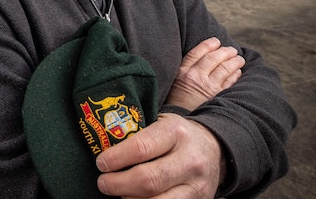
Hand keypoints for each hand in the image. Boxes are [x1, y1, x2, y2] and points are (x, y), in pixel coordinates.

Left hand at [96, 113, 224, 197]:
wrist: (214, 148)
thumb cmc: (176, 136)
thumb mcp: (161, 124)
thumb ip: (138, 136)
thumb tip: (104, 152)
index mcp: (176, 132)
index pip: (141, 148)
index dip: (116, 158)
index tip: (101, 163)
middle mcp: (190, 159)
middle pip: (147, 180)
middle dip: (118, 184)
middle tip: (104, 183)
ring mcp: (196, 185)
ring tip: (118, 193)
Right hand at [166, 37, 244, 110]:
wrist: (178, 121)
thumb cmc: (176, 101)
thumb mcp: (174, 81)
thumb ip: (186, 69)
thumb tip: (203, 57)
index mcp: (183, 71)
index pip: (198, 52)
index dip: (209, 44)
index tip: (216, 41)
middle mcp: (196, 77)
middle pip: (214, 58)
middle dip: (226, 51)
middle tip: (232, 50)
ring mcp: (208, 87)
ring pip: (225, 68)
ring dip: (235, 61)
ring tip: (239, 59)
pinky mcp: (217, 96)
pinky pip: (230, 82)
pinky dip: (236, 75)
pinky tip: (238, 72)